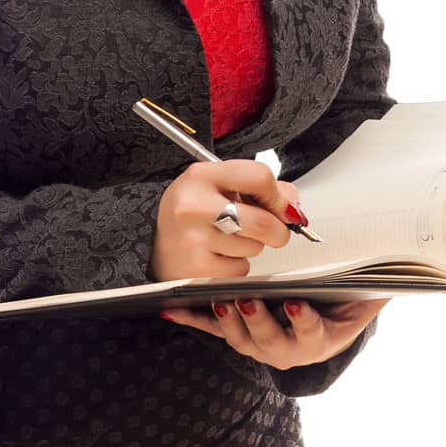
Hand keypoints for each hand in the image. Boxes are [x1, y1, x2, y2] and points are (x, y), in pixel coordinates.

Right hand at [149, 158, 305, 282]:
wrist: (152, 241)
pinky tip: (218, 256)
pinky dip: (237, 266)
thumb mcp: (217, 186)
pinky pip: (240, 270)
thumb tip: (293, 207)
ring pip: (254, 247)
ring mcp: (194, 239)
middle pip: (264, 221)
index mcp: (201, 176)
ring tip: (228, 239)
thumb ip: (258, 189)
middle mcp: (194, 206)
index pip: (259, 177)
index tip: (284, 208)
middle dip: (278, 230)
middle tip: (272, 231)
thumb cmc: (190, 211)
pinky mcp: (197, 270)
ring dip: (251, 247)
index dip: (280, 196)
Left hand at [161, 295, 391, 369]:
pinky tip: (172, 309)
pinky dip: (192, 319)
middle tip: (247, 297)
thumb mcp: (362, 303)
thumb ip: (376, 291)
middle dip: (257, 319)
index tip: (298, 305)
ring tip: (219, 297)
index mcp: (318, 340)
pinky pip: (212, 327)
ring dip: (227, 318)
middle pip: (269, 339)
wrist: (320, 323)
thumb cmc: (339, 307)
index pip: (312, 333)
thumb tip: (398, 278)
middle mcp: (286, 349)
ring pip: (240, 335)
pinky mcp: (236, 332)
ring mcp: (258, 343)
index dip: (304, 321)